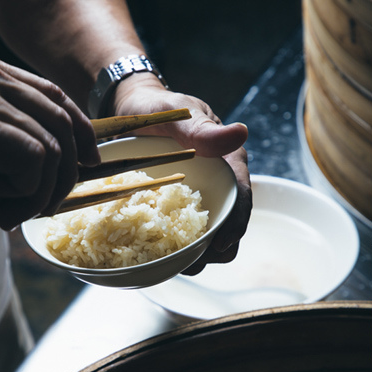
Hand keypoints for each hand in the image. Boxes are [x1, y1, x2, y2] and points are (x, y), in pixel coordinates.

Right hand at [0, 44, 97, 228]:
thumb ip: (8, 124)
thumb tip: (74, 151)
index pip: (51, 93)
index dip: (80, 129)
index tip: (90, 161)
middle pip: (58, 119)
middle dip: (67, 170)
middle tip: (49, 205)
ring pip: (49, 147)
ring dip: (39, 192)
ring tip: (12, 213)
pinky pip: (33, 160)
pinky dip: (25, 192)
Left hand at [110, 74, 251, 272]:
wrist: (129, 109)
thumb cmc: (156, 108)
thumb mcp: (177, 114)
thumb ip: (202, 129)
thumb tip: (241, 133)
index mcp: (228, 163)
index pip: (242, 199)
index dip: (236, 225)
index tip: (219, 246)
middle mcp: (220, 184)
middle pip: (230, 225)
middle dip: (216, 250)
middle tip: (191, 263)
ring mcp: (201, 198)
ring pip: (209, 236)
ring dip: (196, 254)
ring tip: (173, 264)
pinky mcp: (180, 207)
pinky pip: (184, 234)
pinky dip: (175, 247)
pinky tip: (156, 254)